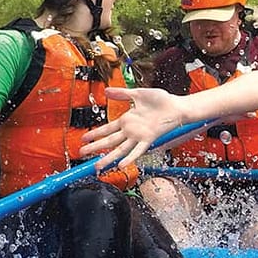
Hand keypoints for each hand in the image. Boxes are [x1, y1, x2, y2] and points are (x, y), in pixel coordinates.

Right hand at [80, 86, 194, 169]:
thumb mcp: (138, 94)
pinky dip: (130, 158)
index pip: (107, 129)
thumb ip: (122, 93)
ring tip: (97, 166)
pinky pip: (138, 151)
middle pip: (109, 141)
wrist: (176, 106)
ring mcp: (139, 136)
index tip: (83, 139)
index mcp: (126, 120)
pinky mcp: (149, 139)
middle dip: (95, 147)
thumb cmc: (160, 100)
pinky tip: (122, 164)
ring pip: (120, 149)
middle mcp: (130, 130)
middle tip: (81, 153)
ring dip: (108, 158)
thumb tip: (106, 91)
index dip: (95, 134)